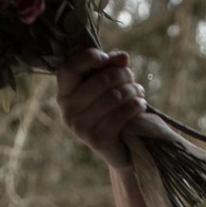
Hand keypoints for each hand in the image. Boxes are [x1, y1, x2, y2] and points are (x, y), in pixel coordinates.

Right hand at [56, 48, 146, 170]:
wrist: (117, 149)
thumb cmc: (110, 110)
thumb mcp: (107, 85)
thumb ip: (111, 66)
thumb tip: (123, 57)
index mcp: (65, 93)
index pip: (70, 67)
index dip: (89, 57)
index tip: (106, 58)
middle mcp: (68, 110)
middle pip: (100, 80)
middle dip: (122, 75)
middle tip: (132, 78)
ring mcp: (81, 127)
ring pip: (113, 97)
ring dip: (132, 90)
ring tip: (139, 92)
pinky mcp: (97, 140)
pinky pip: (121, 114)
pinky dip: (135, 106)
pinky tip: (141, 104)